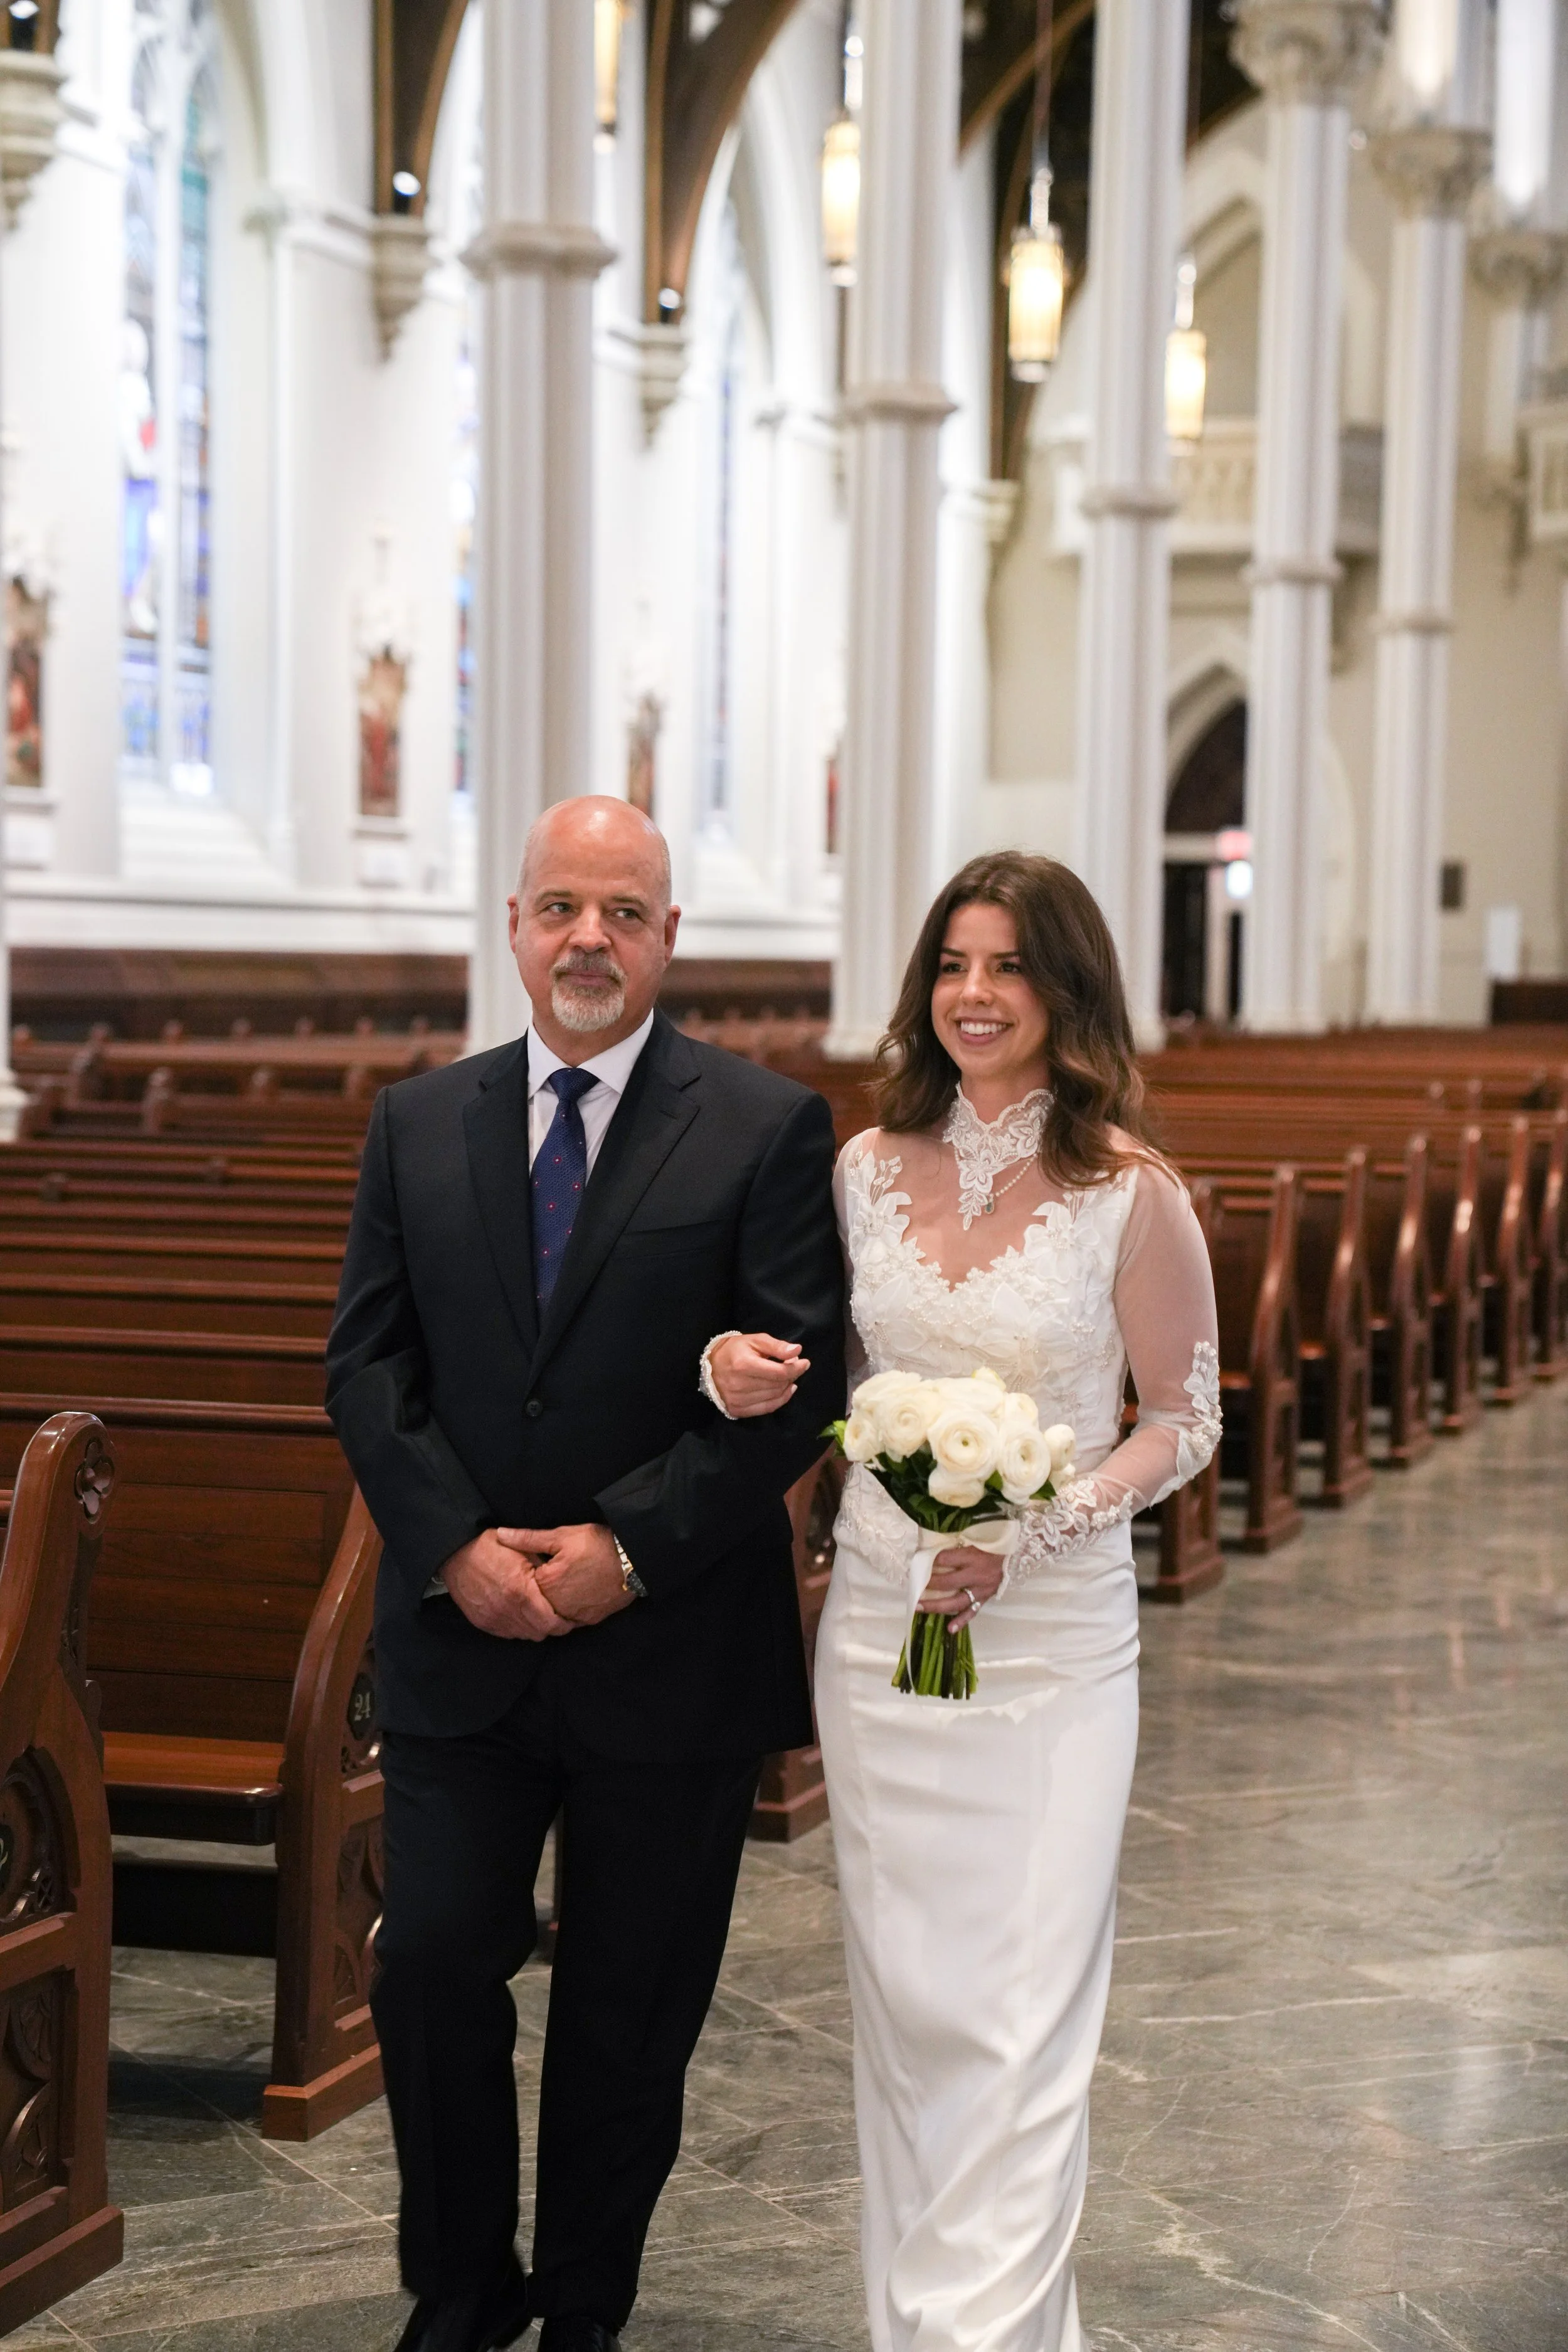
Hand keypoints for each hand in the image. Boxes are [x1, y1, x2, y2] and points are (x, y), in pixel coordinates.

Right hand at [441, 1529, 574, 1641]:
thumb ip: (543, 1570)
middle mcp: (507, 1609)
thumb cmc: (490, 1547)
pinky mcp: (482, 1622)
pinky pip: (507, 1633)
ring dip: (534, 1628)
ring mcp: (493, 1618)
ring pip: (524, 1635)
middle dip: (552, 1628)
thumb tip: (561, 1583)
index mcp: (521, 1591)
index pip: (551, 1622)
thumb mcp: (522, 1551)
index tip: (571, 1618)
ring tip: (539, 1616)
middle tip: (558, 1618)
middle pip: (540, 1633)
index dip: (565, 1623)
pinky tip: (520, 1615)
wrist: (455, 1553)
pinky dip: (517, 1628)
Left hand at [497, 1522, 634, 1626]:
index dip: (521, 1576)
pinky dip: (566, 1612)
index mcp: (545, 1584)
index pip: (521, 1586)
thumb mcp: (561, 1535)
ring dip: (550, 1604)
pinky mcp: (589, 1621)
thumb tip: (500, 1534)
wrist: (634, 1560)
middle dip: (534, 1592)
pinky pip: (570, 1621)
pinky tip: (571, 1597)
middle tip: (543, 1577)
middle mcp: (556, 1605)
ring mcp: (573, 1616)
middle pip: (536, 1603)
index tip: (527, 1567)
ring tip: (557, 1586)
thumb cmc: (597, 1544)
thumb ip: (528, 1538)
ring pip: (552, 1614)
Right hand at [709, 1331, 807, 1418]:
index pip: (779, 1372)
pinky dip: (780, 1400)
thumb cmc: (735, 1350)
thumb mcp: (755, 1340)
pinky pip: (767, 1408)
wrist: (711, 1365)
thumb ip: (776, 1346)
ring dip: (786, 1387)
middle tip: (794, 1367)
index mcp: (744, 1365)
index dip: (796, 1368)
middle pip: (778, 1385)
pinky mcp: (737, 1410)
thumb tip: (797, 1351)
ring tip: (788, 1377)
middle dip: (791, 1376)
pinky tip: (785, 1390)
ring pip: (774, 1397)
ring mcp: (738, 1399)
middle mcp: (740, 1385)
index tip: (804, 1362)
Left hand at [918, 1542, 1006, 1629]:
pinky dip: (961, 1621)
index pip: (946, 1559)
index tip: (918, 1561)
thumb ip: (956, 1546)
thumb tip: (933, 1550)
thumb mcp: (975, 1539)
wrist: (1016, 1554)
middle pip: (948, 1582)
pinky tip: (950, 1629)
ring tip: (919, 1608)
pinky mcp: (985, 1598)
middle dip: (929, 1584)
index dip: (931, 1561)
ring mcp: (981, 1589)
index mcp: (973, 1556)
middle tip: (913, 1586)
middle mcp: (976, 1574)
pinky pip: (973, 1611)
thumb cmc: (991, 1545)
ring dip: (936, 1605)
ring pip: (956, 1601)